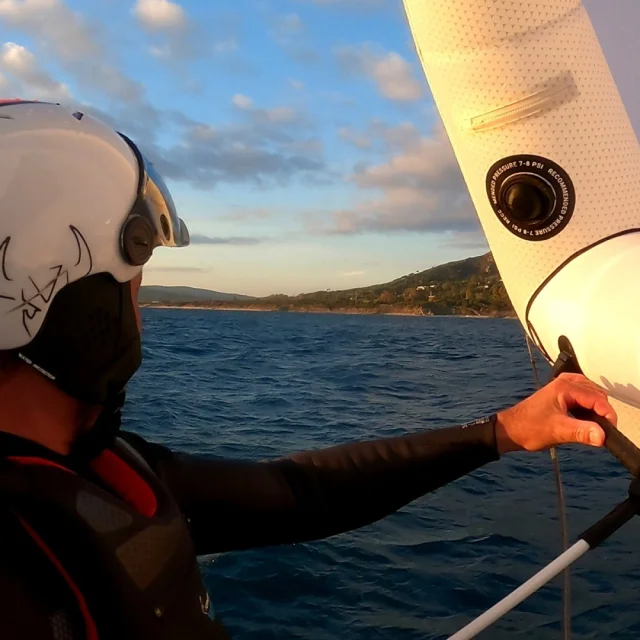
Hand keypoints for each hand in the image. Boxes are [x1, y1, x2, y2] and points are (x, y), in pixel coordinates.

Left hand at [495, 373, 617, 454]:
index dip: (607, 415)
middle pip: (597, 394)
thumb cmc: (529, 428)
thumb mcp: (557, 431)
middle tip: (602, 431)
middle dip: (603, 411)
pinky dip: (588, 408)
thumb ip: (581, 432)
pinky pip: (583, 397)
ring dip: (596, 409)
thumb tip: (602, 436)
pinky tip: (586, 421)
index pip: (597, 398)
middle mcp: (565, 383)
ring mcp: (562, 387)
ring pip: (591, 395)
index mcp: (565, 387)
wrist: (509, 429)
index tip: (610, 432)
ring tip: (594, 428)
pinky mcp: (561, 395)